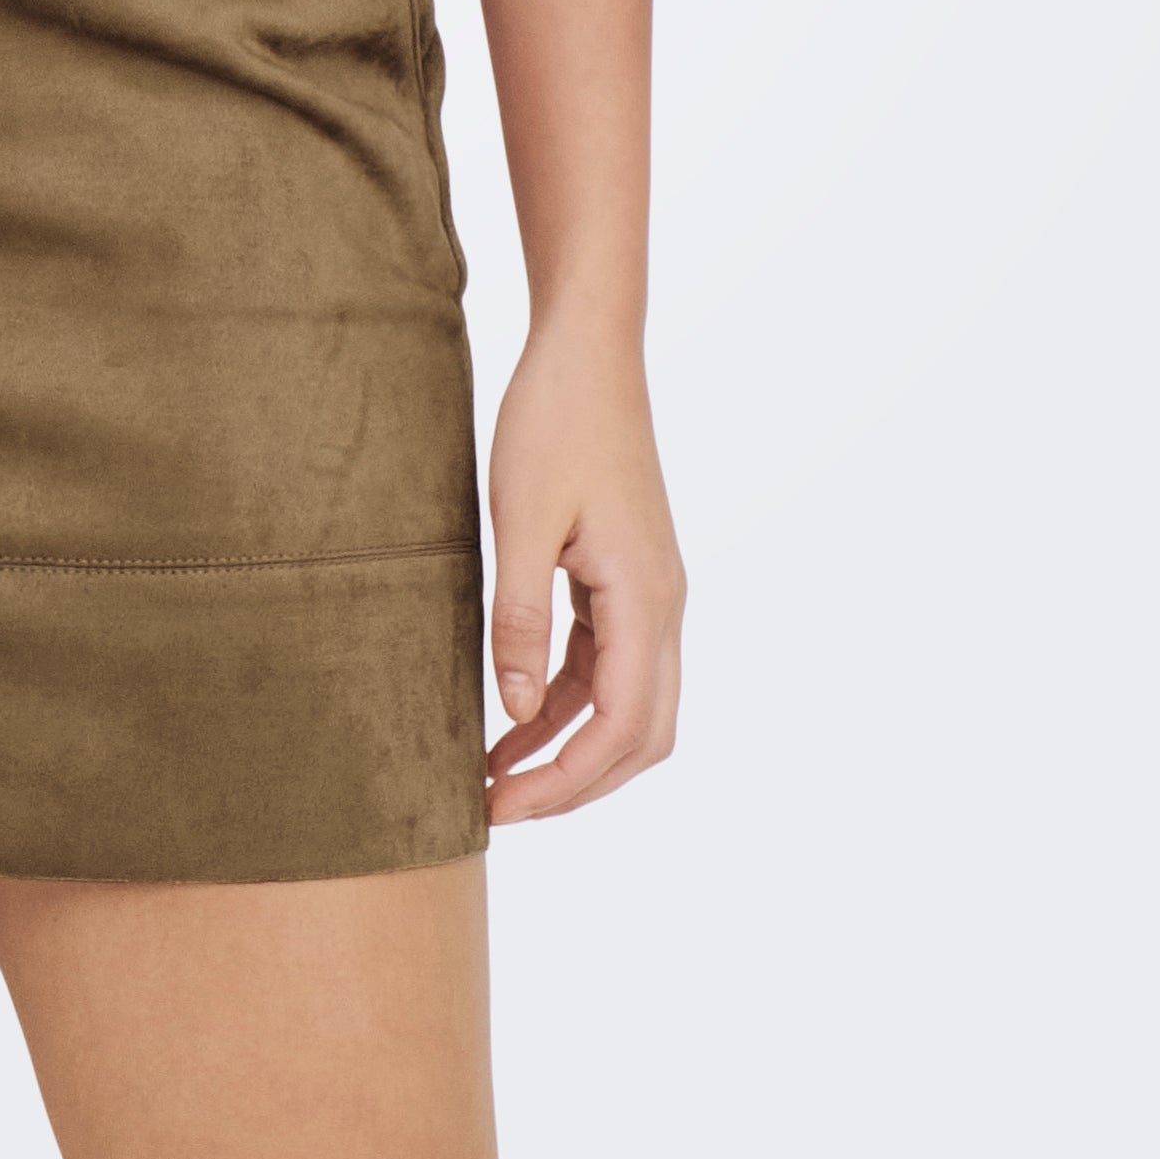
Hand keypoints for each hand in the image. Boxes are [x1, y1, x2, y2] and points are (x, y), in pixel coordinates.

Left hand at [483, 322, 683, 824]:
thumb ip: (518, 619)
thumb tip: (514, 712)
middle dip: (574, 783)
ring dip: (570, 747)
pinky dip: (568, 700)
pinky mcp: (629, 576)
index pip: (619, 726)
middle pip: (639, 735)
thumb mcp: (519, 520)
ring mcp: (652, 592)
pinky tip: (515, 712)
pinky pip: (609, 663)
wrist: (588, 350)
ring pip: (629, 705)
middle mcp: (663, 605)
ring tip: (496, 775)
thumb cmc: (552, 422)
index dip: (562, 780)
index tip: (499, 807)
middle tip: (497, 808)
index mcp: (645, 597)